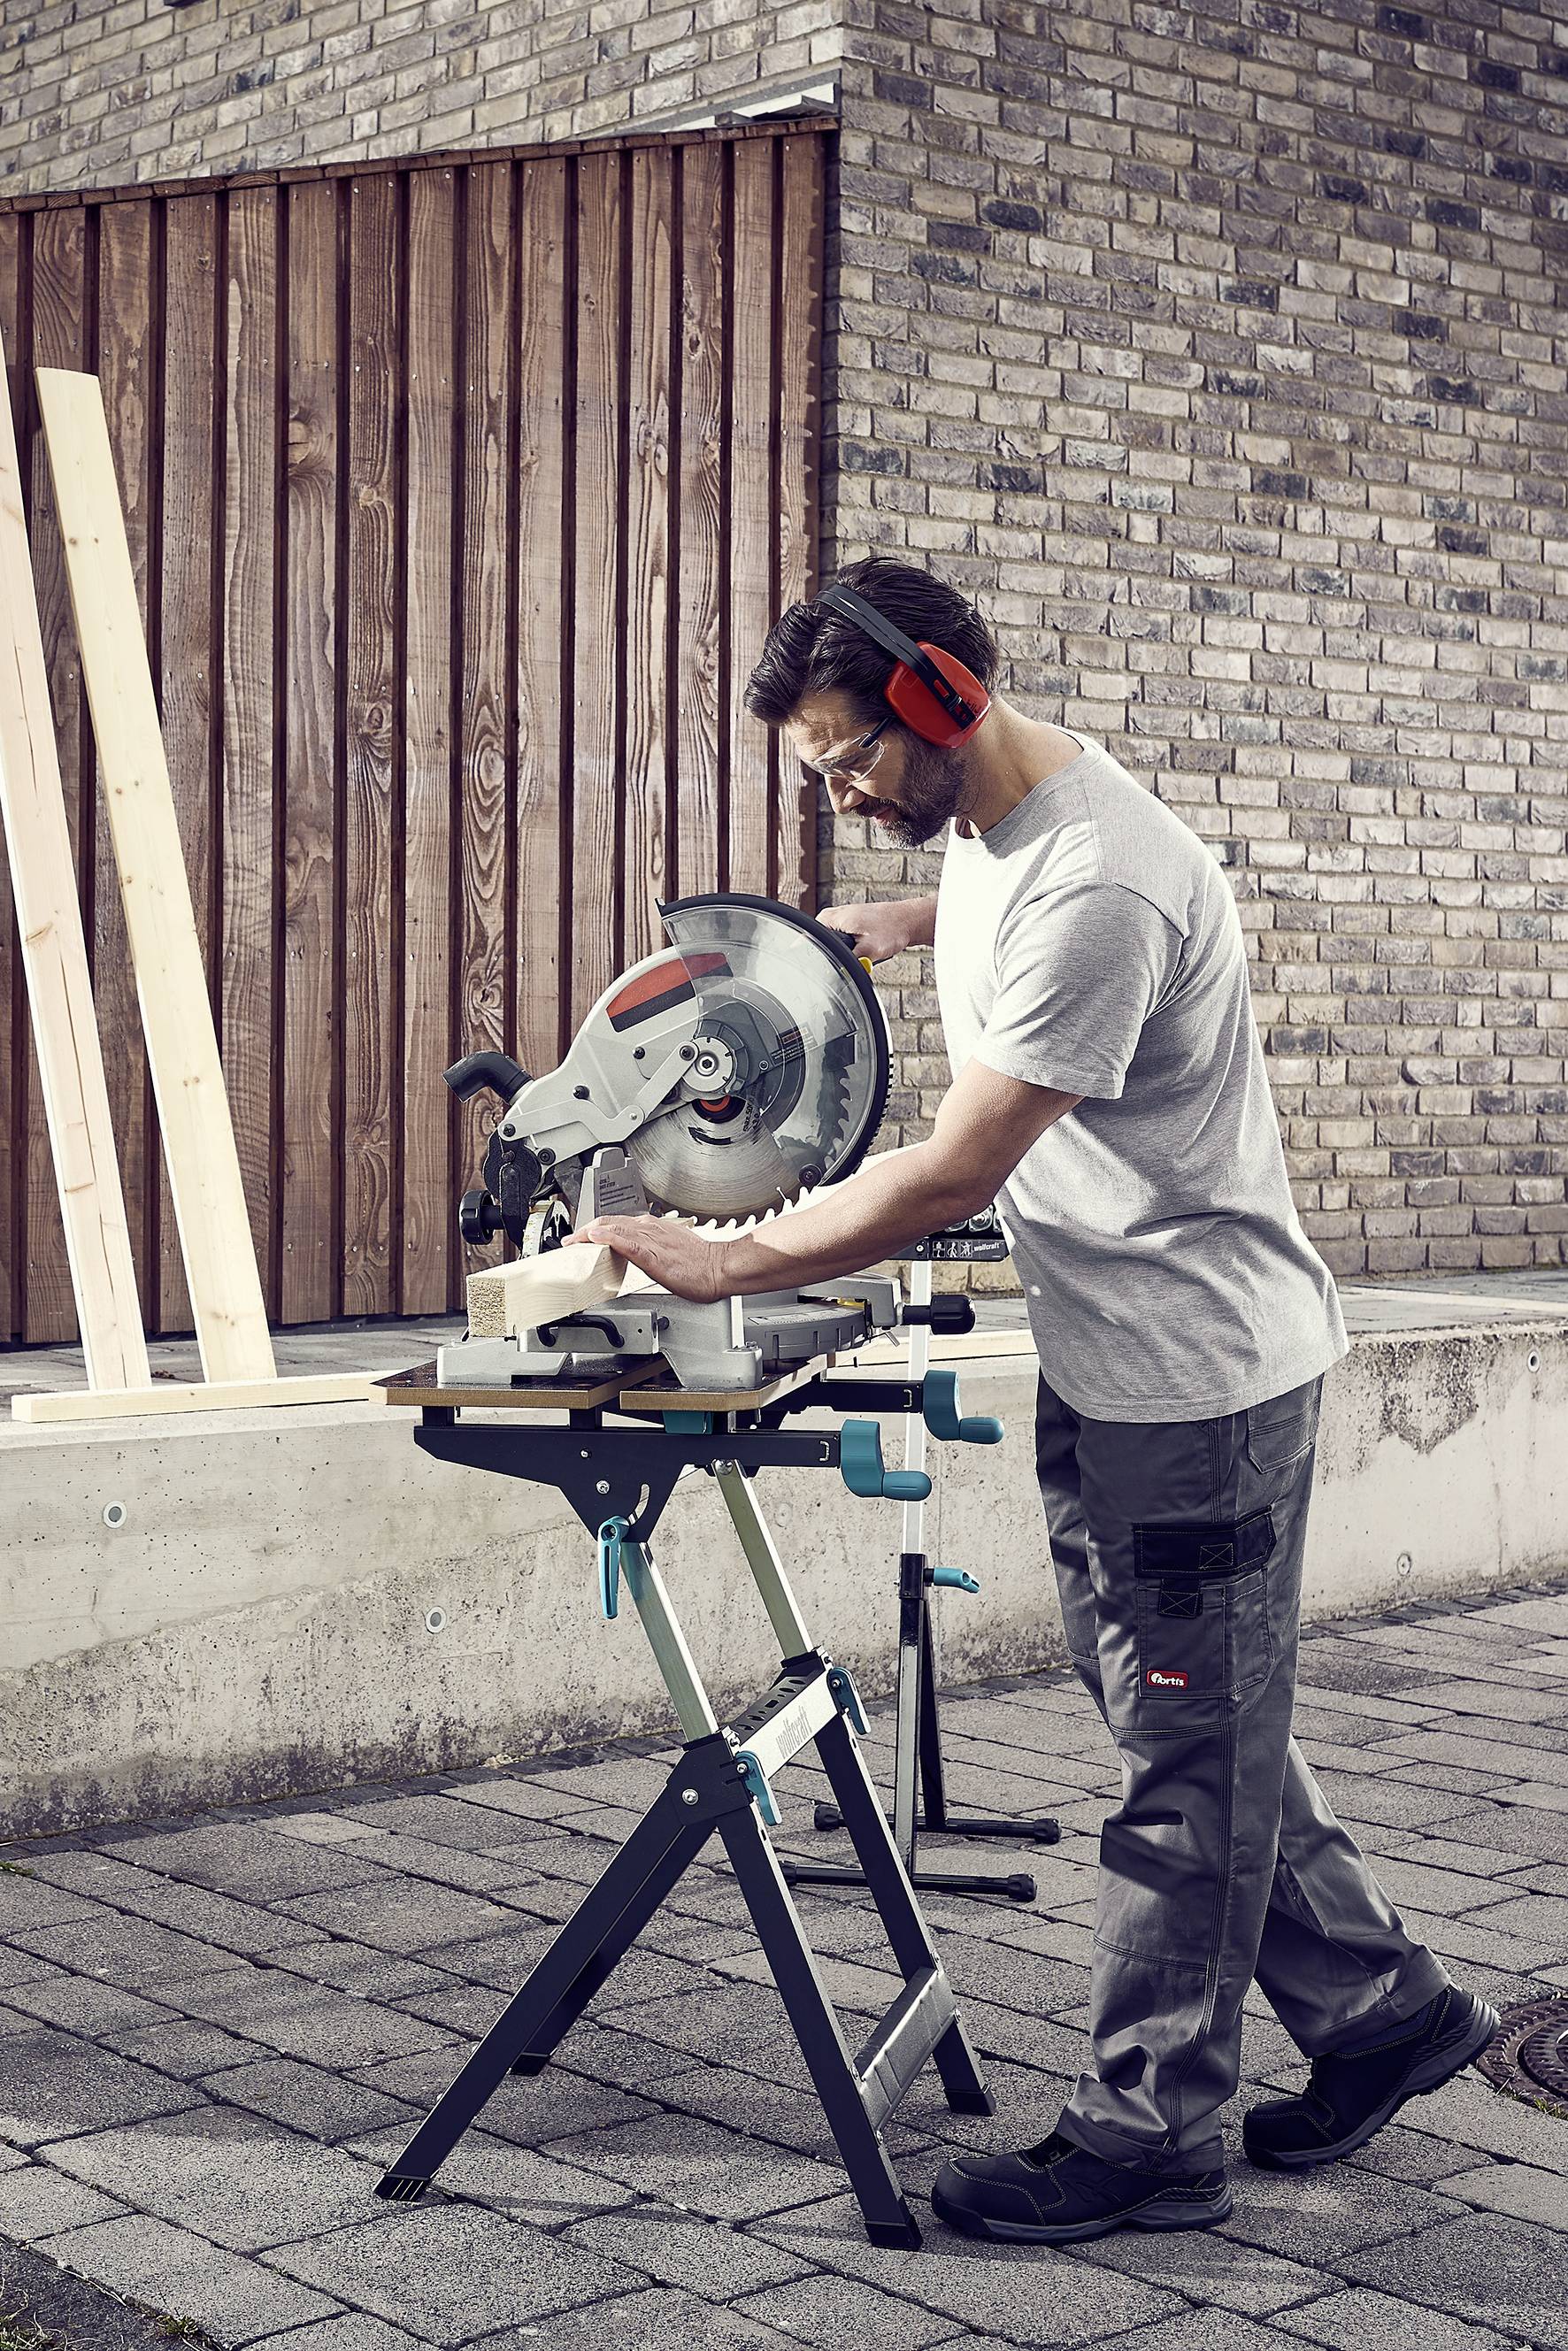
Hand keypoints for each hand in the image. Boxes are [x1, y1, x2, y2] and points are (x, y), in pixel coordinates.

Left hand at [575, 1215, 734, 1303]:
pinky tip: (596, 1238)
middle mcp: (649, 1229)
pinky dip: (609, 1238)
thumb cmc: (701, 1263)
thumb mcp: (672, 1249)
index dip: (595, 1229)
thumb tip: (638, 1253)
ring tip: (572, 1241)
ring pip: (614, 1229)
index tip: (582, 1238)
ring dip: (589, 1234)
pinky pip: (627, 1243)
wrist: (720, 1268)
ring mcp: (650, 1240)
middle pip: (609, 1222)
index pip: (617, 1223)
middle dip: (585, 1231)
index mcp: (653, 1228)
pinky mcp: (653, 1255)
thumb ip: (652, 1247)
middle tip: (569, 1241)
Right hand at [817, 900, 917, 962]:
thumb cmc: (891, 928)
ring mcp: (840, 921)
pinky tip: (866, 950)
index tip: (832, 967)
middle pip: (823, 948)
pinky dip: (854, 951)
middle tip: (854, 960)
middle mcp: (831, 917)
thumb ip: (851, 963)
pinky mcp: (849, 926)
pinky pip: (844, 945)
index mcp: (828, 918)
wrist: (908, 920)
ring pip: (835, 948)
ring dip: (847, 956)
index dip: (819, 960)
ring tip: (864, 952)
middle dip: (836, 959)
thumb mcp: (869, 949)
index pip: (810, 943)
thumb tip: (840, 975)